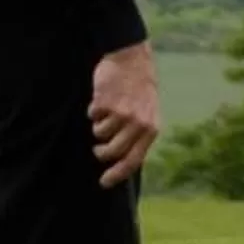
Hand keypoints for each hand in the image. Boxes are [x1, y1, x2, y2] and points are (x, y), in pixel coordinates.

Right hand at [90, 43, 160, 187]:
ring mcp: (121, 113)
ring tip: (108, 113)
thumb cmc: (139, 91)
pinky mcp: (105, 102)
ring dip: (99, 126)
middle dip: (102, 152)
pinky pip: (92, 116)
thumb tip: (122, 162)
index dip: (116, 174)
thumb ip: (139, 136)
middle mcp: (137, 123)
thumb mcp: (148, 114)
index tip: (104, 183)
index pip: (132, 160)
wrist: (132, 60)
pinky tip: (104, 99)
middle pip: (111, 152)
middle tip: (98, 149)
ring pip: (99, 134)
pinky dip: (94, 111)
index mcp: (151, 129)